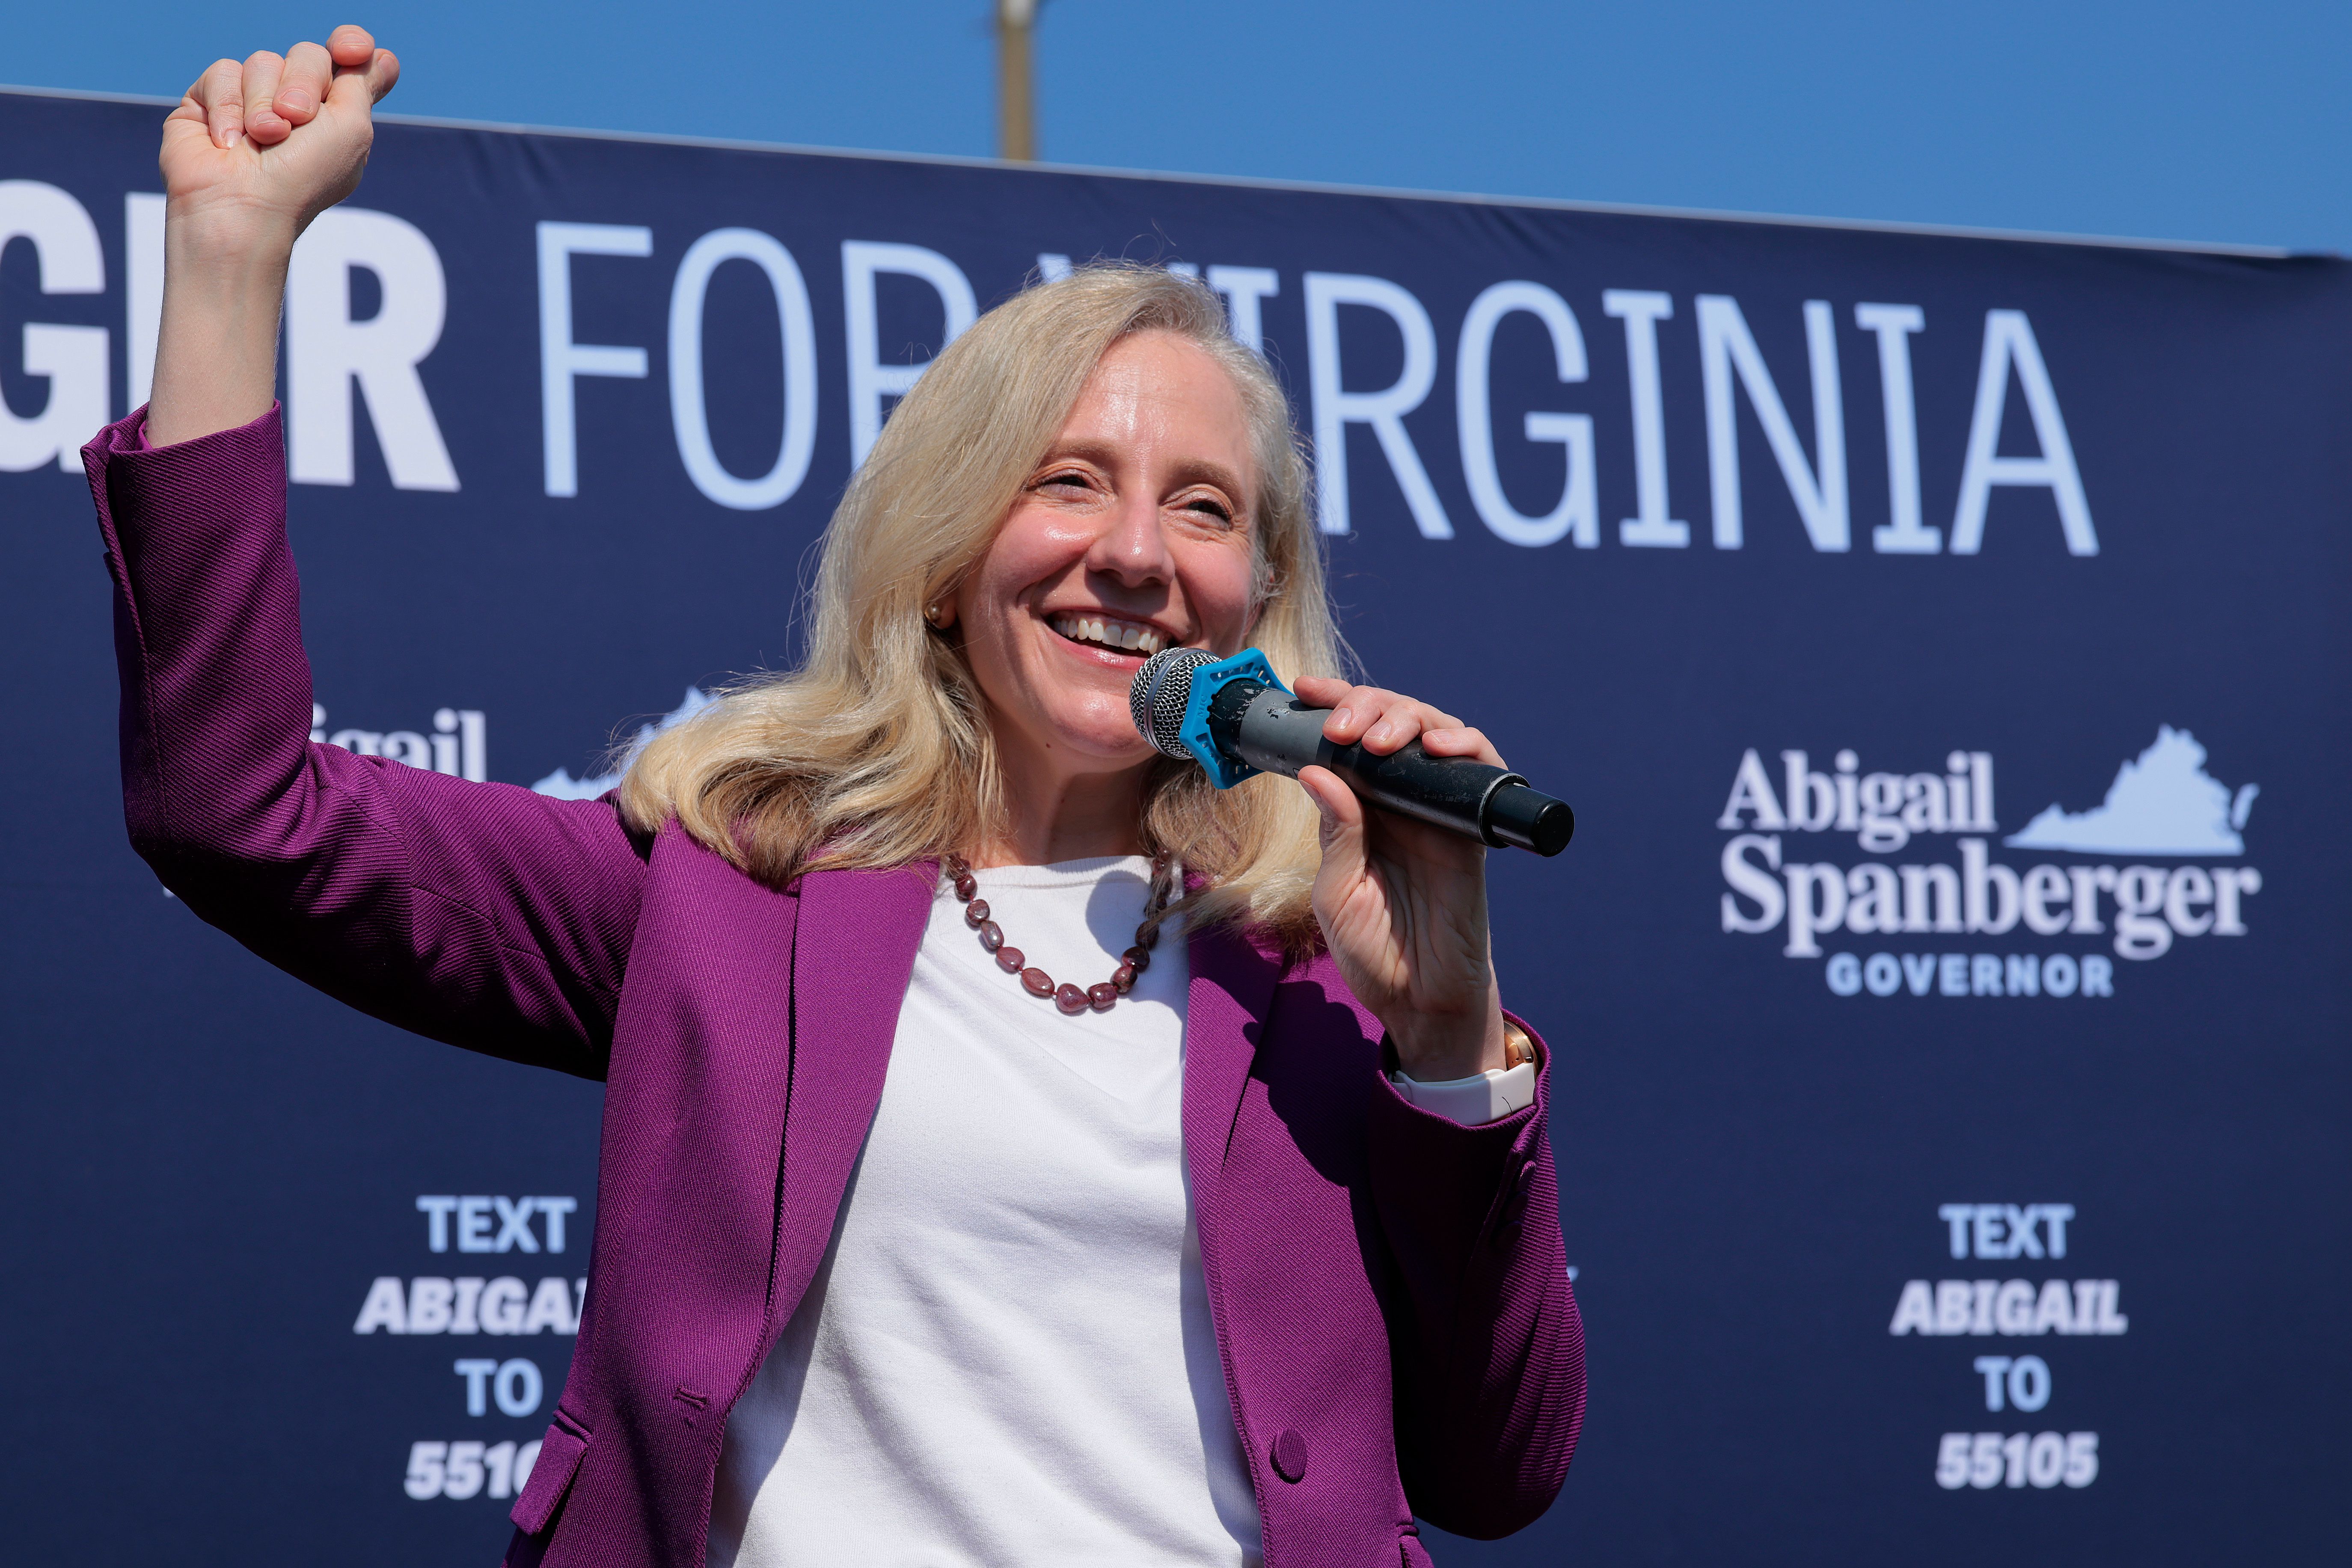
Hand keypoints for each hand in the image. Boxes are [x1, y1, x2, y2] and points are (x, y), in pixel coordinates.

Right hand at [161, 26, 399, 240]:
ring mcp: (253, 101)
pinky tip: (229, 143)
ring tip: (262, 140)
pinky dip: (229, 108)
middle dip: (305, 84)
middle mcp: (296, 104)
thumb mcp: (351, 129)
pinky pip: (224, 71)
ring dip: (264, 103)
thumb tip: (380, 55)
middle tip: (295, 121)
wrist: (242, 206)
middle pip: (309, 54)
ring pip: (264, 60)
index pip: (349, 57)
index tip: (353, 50)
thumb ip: (363, 85)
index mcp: (337, 114)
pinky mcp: (211, 100)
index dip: (351, 44)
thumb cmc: (303, 176)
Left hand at [1291, 676, 1508, 1082]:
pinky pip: (1477, 772)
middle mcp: (1399, 800)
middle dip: (1366, 706)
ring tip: (1377, 739)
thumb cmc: (1373, 949)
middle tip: (1342, 725)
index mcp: (1358, 809)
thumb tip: (1319, 771)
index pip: (1347, 740)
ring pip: (1433, 732)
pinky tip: (1437, 746)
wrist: (1420, 998)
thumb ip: (1335, 833)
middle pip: (1390, 722)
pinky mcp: (1472, 829)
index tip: (1305, 692)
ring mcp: (1438, 810)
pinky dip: (1462, 746)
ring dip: (1406, 719)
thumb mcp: (1336, 892)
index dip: (1332, 707)